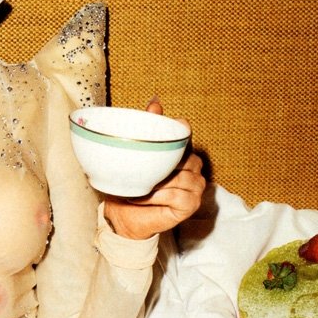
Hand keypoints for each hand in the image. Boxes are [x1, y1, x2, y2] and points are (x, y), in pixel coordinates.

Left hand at [103, 98, 206, 239]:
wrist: (123, 214)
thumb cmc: (130, 184)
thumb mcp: (135, 154)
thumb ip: (146, 128)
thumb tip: (155, 102)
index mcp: (180, 151)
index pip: (185, 132)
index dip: (177, 130)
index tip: (161, 132)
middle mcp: (192, 167)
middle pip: (184, 157)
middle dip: (160, 166)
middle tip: (141, 173)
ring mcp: (195, 186)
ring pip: (180, 177)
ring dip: (155, 184)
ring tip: (138, 188)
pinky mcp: (191, 204)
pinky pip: (178, 196)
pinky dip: (158, 197)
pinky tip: (145, 198)